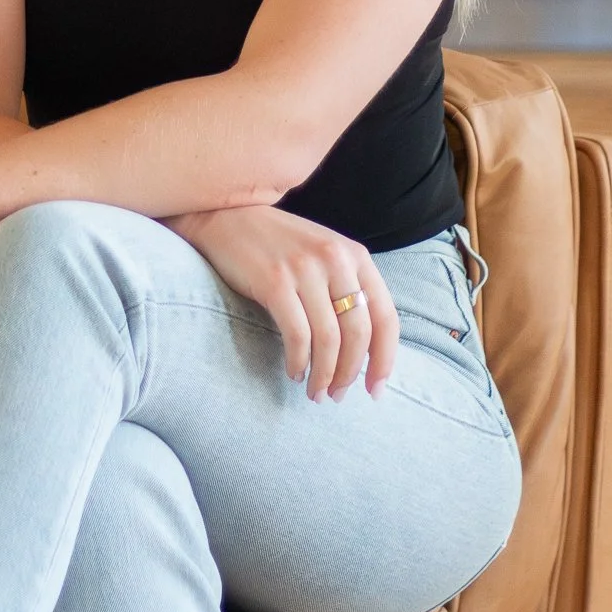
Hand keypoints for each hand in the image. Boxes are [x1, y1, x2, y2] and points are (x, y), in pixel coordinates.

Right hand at [170, 205, 397, 401]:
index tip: (375, 389)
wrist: (225, 216)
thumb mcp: (323, 255)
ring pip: (329, 340)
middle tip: (338, 396)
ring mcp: (304, 269)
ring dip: (324, 375)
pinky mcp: (274, 282)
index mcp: (355, 255)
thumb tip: (364, 349)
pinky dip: (298, 363)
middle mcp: (335, 259)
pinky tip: (293, 372)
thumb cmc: (277, 244)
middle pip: (358, 333)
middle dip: (350, 373)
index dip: (385, 359)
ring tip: (315, 392)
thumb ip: (347, 288)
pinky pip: (297, 336)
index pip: (385, 316)